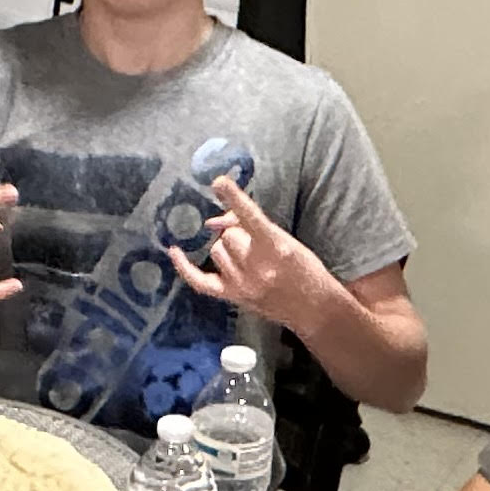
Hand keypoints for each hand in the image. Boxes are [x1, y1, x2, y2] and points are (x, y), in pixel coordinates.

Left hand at [165, 176, 334, 329]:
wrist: (314, 309)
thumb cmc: (304, 270)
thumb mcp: (287, 241)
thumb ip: (255, 227)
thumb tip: (217, 221)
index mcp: (276, 247)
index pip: (250, 217)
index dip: (234, 198)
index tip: (219, 181)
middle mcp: (257, 266)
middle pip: (228, 235)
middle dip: (237, 233)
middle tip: (252, 242)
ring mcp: (243, 284)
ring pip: (216, 251)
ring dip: (227, 248)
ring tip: (247, 258)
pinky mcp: (233, 297)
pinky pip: (200, 280)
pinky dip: (185, 266)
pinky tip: (175, 251)